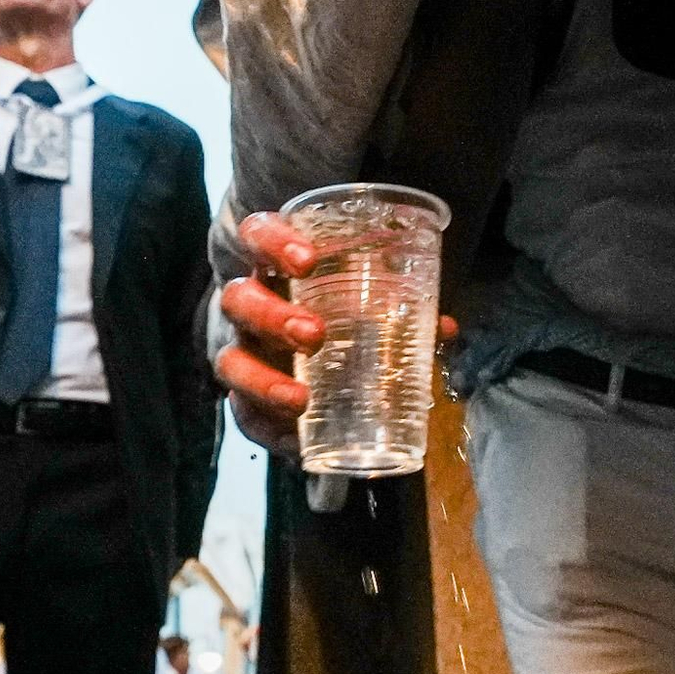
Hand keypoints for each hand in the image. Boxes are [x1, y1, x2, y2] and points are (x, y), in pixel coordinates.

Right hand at [214, 212, 454, 453]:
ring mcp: (239, 352)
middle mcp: (247, 306)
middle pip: (238, 300)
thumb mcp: (362, 299)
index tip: (308, 260)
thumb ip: (398, 308)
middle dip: (272, 317)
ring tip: (300, 398)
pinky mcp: (243, 399)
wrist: (300, 354)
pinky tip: (297, 437)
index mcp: (271, 265)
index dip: (273, 243)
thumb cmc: (335, 310)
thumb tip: (444, 328)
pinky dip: (269, 427)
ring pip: (230, 362)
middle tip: (314, 335)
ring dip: (262, 381)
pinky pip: (244, 415)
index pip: (256, 236)